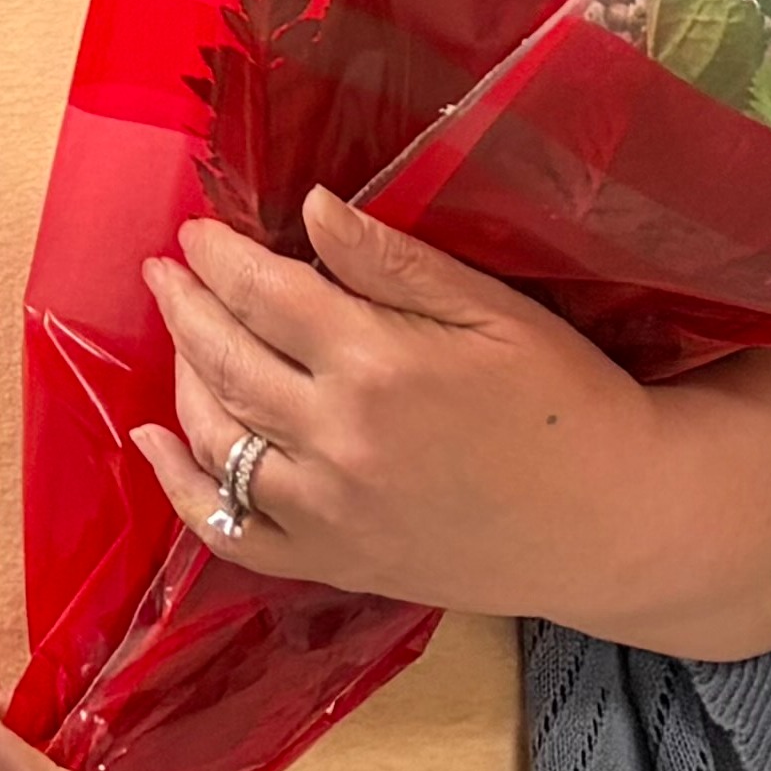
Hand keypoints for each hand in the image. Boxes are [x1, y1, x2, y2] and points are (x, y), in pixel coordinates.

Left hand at [138, 193, 770, 658]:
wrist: (615, 523)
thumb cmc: (566, 399)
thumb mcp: (492, 310)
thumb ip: (392, 261)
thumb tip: (310, 206)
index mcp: (378, 364)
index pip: (264, 293)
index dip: (220, 256)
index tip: (198, 229)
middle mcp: (338, 440)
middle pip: (226, 359)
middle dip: (185, 304)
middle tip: (165, 268)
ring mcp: (330, 511)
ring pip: (216, 438)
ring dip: (182, 377)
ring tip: (178, 333)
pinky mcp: (336, 564)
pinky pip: (232, 533)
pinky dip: (182, 489)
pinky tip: (155, 444)